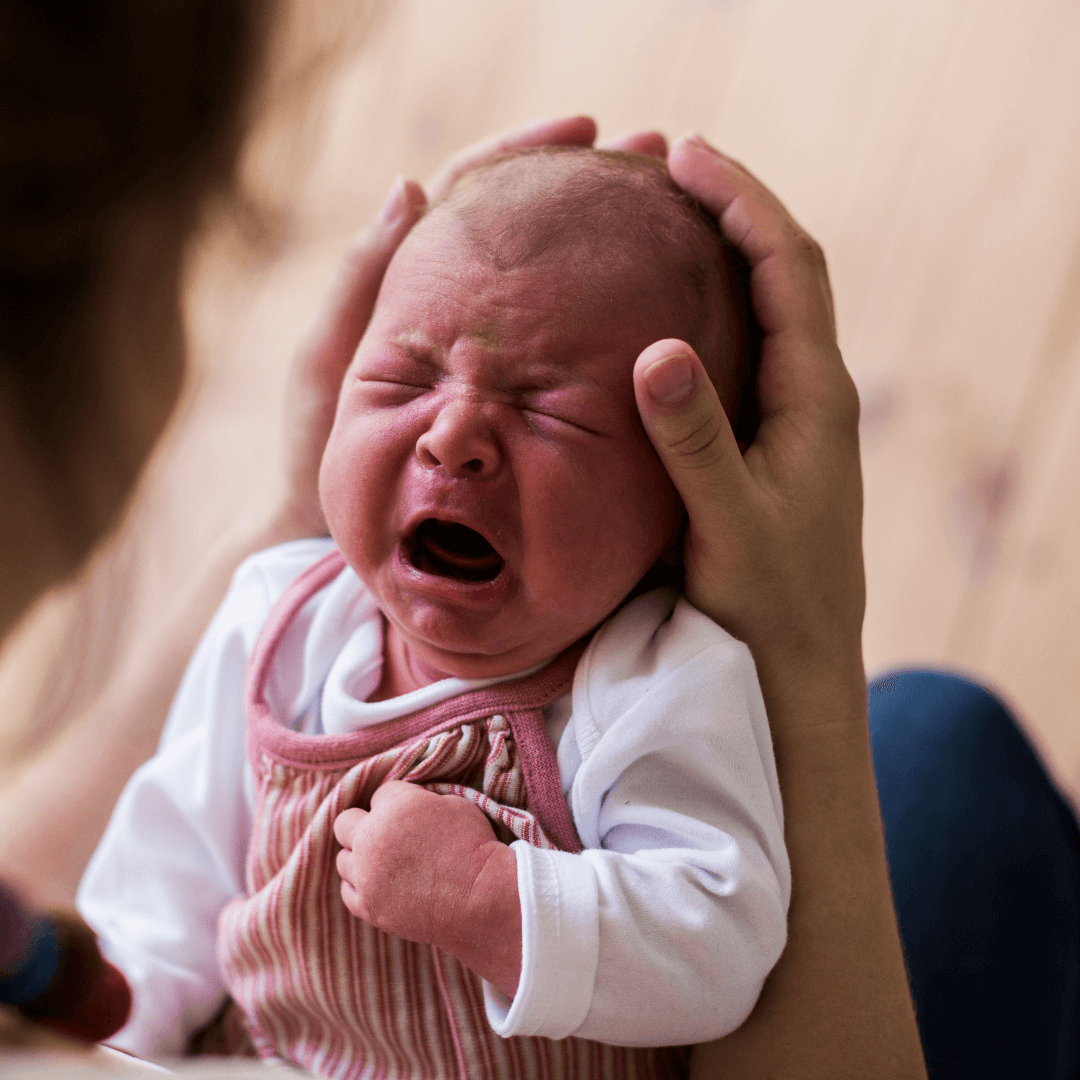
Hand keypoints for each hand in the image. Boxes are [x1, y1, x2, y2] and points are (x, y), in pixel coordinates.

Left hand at [269, 115, 645, 541]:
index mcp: (414, 283)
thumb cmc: (318, 450)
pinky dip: (603, 321)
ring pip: (554, 285)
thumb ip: (360, 281)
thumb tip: (412, 186)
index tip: (585, 129)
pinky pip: (564, 353)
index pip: (475, 193)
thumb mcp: (328, 361)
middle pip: (530, 229)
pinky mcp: (516, 403)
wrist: (333, 532)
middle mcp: (463, 310)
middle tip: (655, 157)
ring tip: (671, 214)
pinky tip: (653, 307)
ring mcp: (493, 356)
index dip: (526, 154)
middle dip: (589, 187)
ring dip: (607, 243)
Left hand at [333, 781, 521, 996]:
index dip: (399, 801)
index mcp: (395, 807)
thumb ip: (420, 801)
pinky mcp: (368, 906)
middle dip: (363, 823)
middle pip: (345, 822)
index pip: (381, 793)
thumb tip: (409, 805)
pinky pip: (347, 891)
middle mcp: (372, 838)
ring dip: (360, 857)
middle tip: (387, 834)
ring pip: (343, 859)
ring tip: (386, 863)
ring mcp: (366, 876)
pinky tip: (379, 884)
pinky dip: (360, 886)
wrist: (481, 899)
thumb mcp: (455, 804)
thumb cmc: (475, 847)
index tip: (414, 814)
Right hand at [633, 136, 863, 685]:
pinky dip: (713, 308)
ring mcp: (794, 418)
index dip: (742, 201)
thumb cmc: (768, 602)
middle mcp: (813, 394)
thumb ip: (695, 441)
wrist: (797, 664)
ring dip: (724, 252)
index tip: (685, 156)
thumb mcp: (728, 524)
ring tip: (665, 217)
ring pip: (766, 308)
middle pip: (783, 271)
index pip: (788, 267)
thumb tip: (657, 349)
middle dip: (733, 208)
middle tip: (667, 165)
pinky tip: (668, 312)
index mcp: (815, 396)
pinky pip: (746, 350)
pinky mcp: (770, 443)